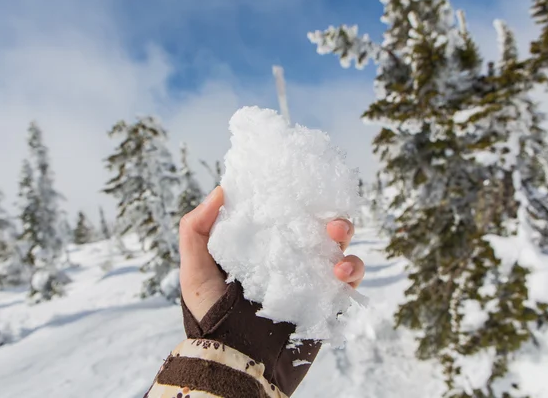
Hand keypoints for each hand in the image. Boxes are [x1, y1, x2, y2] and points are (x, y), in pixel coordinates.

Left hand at [179, 186, 365, 321]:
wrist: (234, 362)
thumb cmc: (210, 318)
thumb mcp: (194, 271)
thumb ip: (196, 230)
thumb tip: (221, 191)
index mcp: (263, 247)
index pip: (285, 215)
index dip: (295, 198)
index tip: (298, 185)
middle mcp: (289, 260)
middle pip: (319, 228)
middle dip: (330, 217)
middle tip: (328, 219)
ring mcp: (309, 280)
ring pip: (339, 249)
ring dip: (345, 237)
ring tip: (336, 237)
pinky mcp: (324, 302)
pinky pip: (349, 282)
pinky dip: (353, 271)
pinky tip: (340, 271)